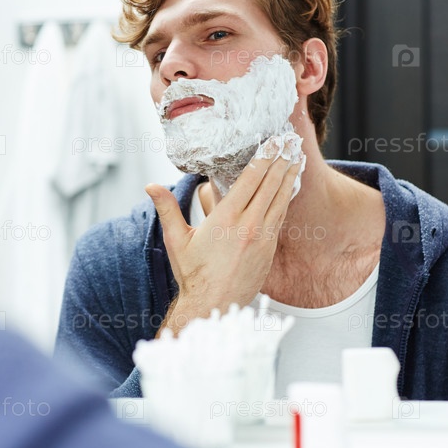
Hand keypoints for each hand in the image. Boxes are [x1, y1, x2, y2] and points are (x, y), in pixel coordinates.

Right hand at [145, 145, 303, 335]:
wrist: (213, 305)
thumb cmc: (193, 274)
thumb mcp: (176, 240)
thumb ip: (167, 208)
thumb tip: (150, 186)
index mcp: (226, 219)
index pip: (250, 180)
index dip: (264, 159)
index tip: (272, 142)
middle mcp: (248, 226)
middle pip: (270, 186)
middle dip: (280, 162)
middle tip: (290, 143)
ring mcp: (262, 239)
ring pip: (280, 201)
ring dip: (289, 178)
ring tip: (297, 159)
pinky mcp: (269, 250)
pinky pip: (280, 218)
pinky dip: (286, 200)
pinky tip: (289, 189)